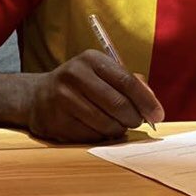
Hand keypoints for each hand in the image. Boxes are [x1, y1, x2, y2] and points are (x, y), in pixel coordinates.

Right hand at [26, 50, 164, 143]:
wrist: (37, 96)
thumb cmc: (81, 84)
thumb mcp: (103, 73)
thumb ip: (130, 83)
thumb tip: (152, 103)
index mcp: (91, 59)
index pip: (126, 81)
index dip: (146, 101)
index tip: (158, 115)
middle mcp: (75, 76)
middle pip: (117, 104)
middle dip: (134, 117)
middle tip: (138, 122)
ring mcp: (62, 99)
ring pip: (105, 122)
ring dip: (119, 128)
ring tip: (119, 125)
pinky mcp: (55, 121)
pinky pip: (90, 135)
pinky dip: (102, 136)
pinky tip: (100, 129)